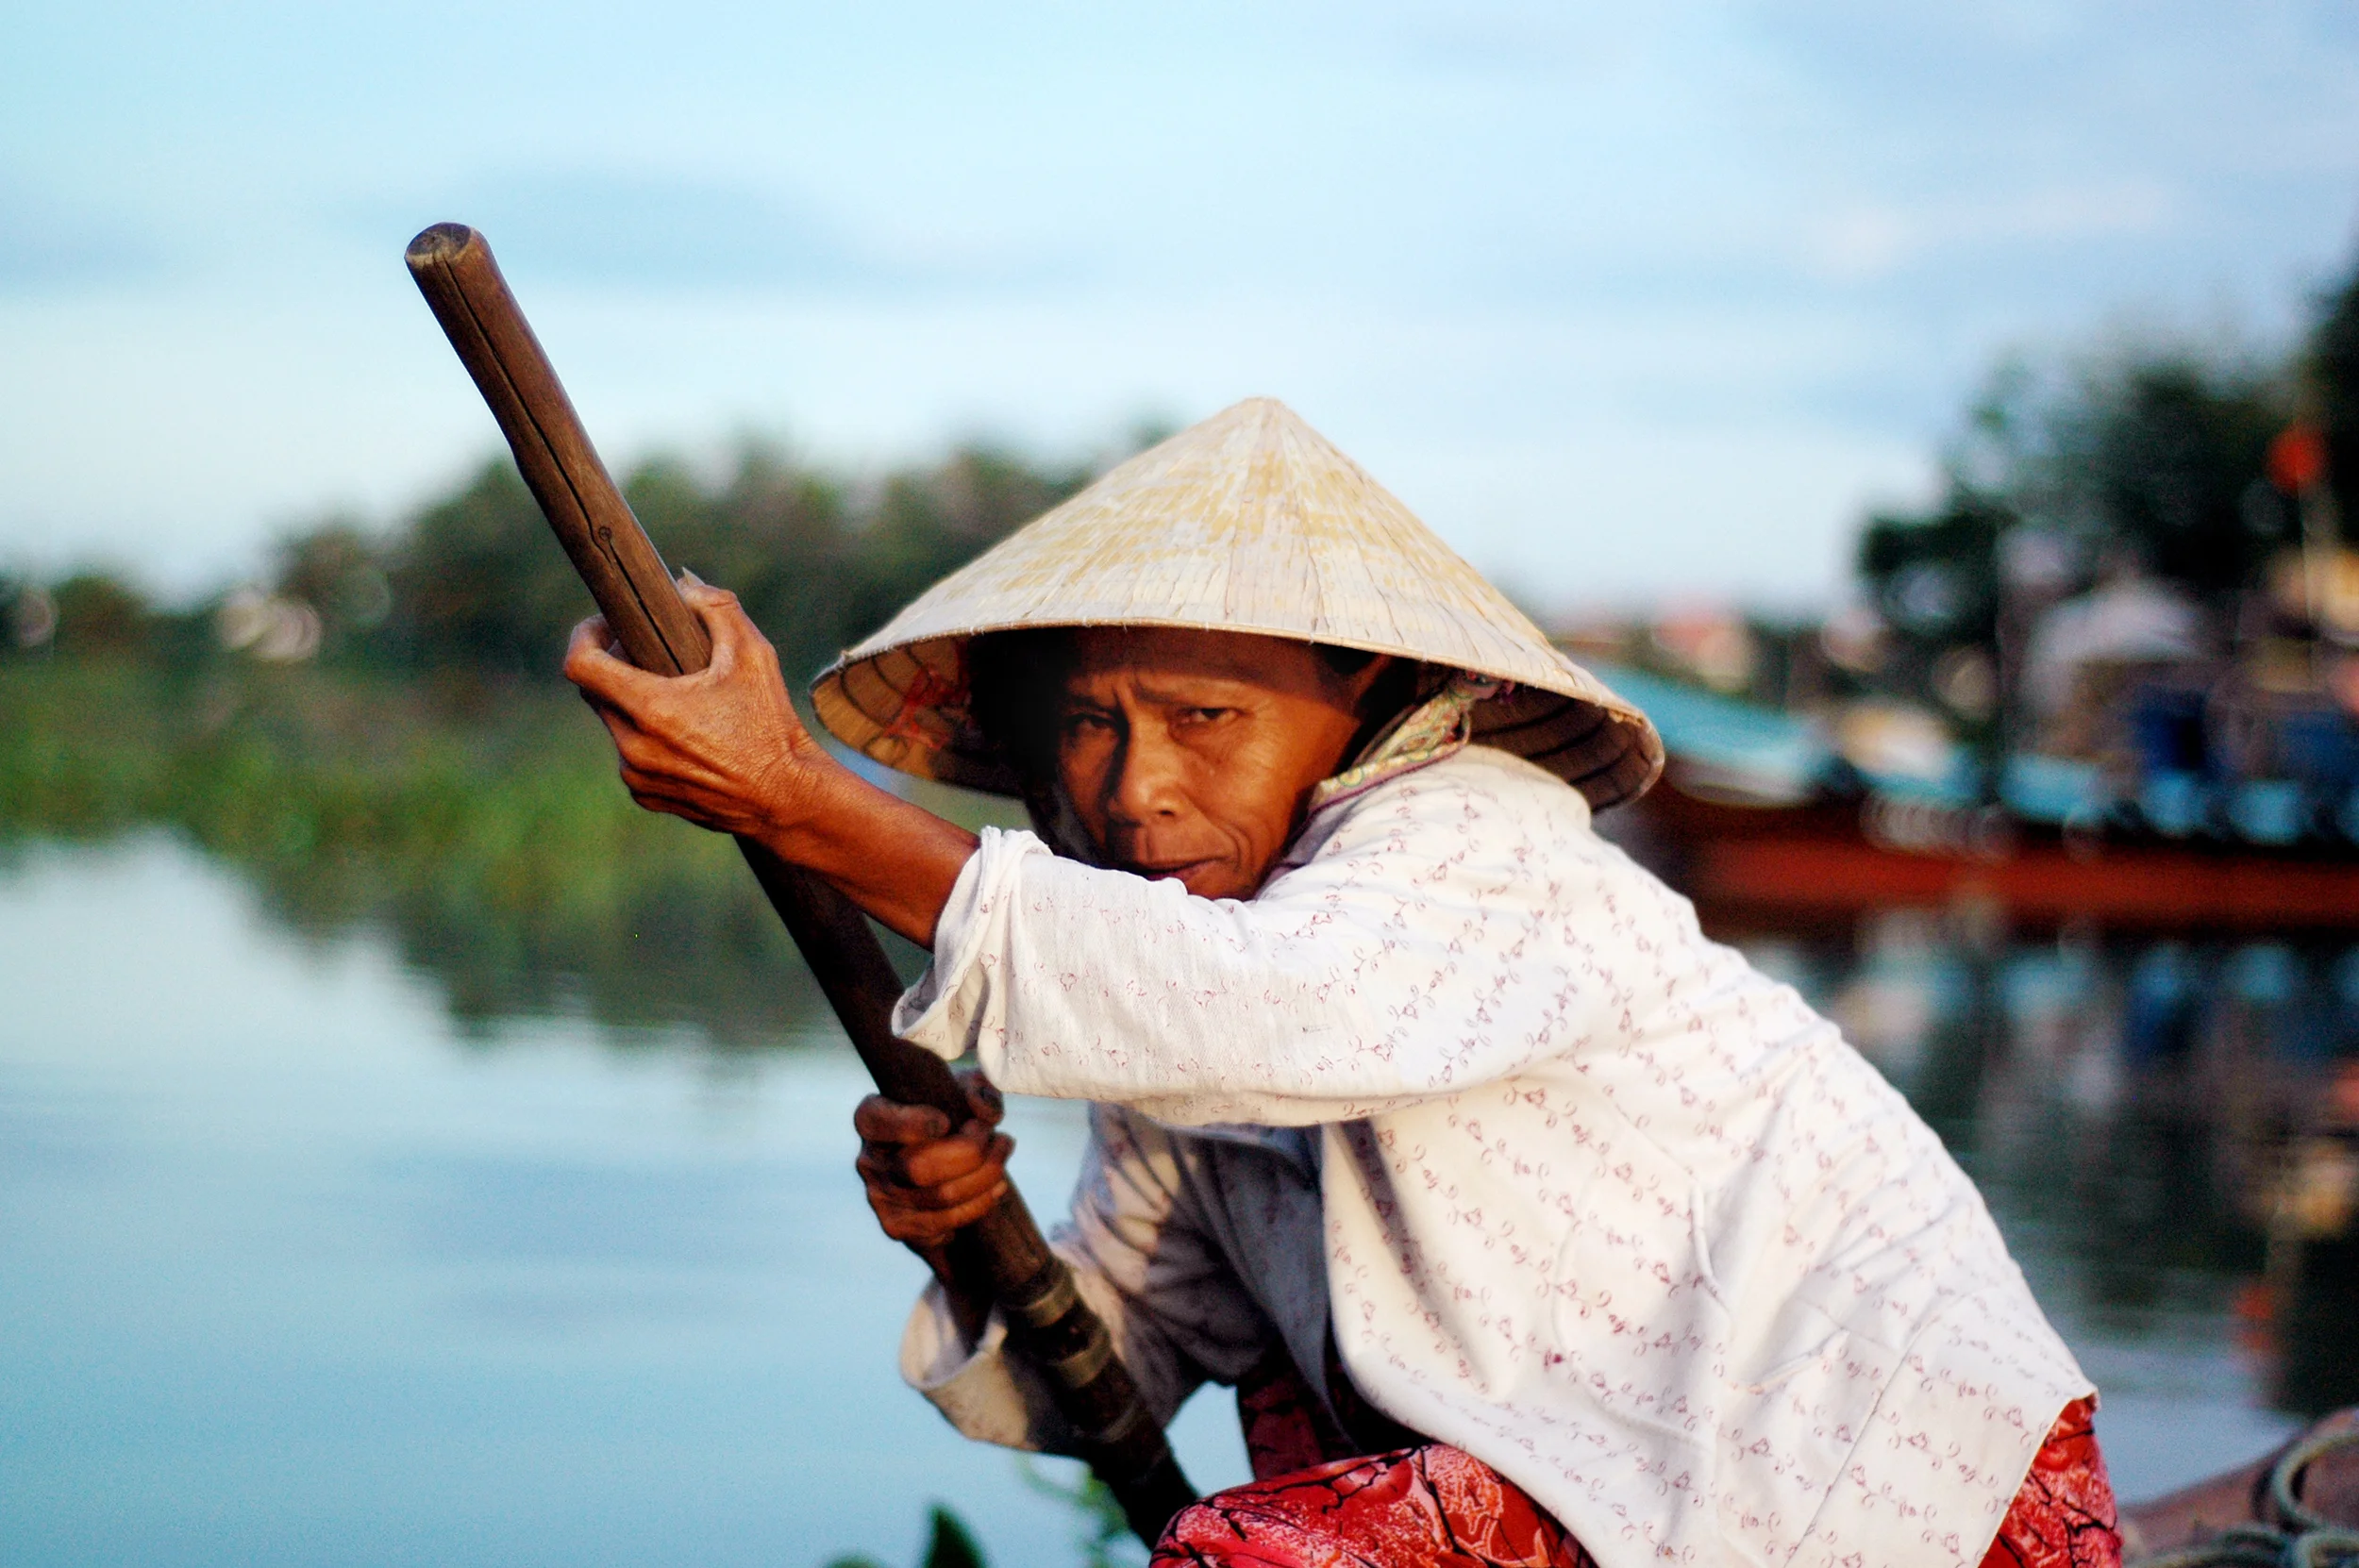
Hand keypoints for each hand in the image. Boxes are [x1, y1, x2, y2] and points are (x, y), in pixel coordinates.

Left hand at [561, 575, 979, 947]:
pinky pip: (628, 755)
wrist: (786, 797)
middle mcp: (634, 745)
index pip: (581, 664)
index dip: (585, 635)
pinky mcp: (646, 795)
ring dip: (631, 702)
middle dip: (615, 665)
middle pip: (596, 691)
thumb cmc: (771, 724)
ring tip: (674, 695)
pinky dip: (645, 737)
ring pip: (613, 723)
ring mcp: (636, 775)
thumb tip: (683, 582)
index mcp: (652, 708)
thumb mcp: (754, 655)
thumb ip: (717, 607)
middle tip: (646, 652)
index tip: (605, 625)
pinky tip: (683, 734)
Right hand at [854, 1071, 1012, 1266]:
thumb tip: (984, 1113)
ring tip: (1004, 1151)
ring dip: (986, 1176)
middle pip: (919, 1168)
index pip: (876, 1121)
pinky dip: (980, 1204)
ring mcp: (881, 1200)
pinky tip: (997, 1186)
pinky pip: (945, 1224)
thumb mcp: (966, 1087)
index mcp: (872, 1118)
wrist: (951, 1162)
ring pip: (940, 1198)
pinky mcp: (899, 1228)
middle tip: (998, 1136)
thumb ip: (979, 1089)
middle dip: (971, 1153)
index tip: (945, 1121)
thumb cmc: (953, 1112)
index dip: (910, 1124)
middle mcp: (869, 1161)